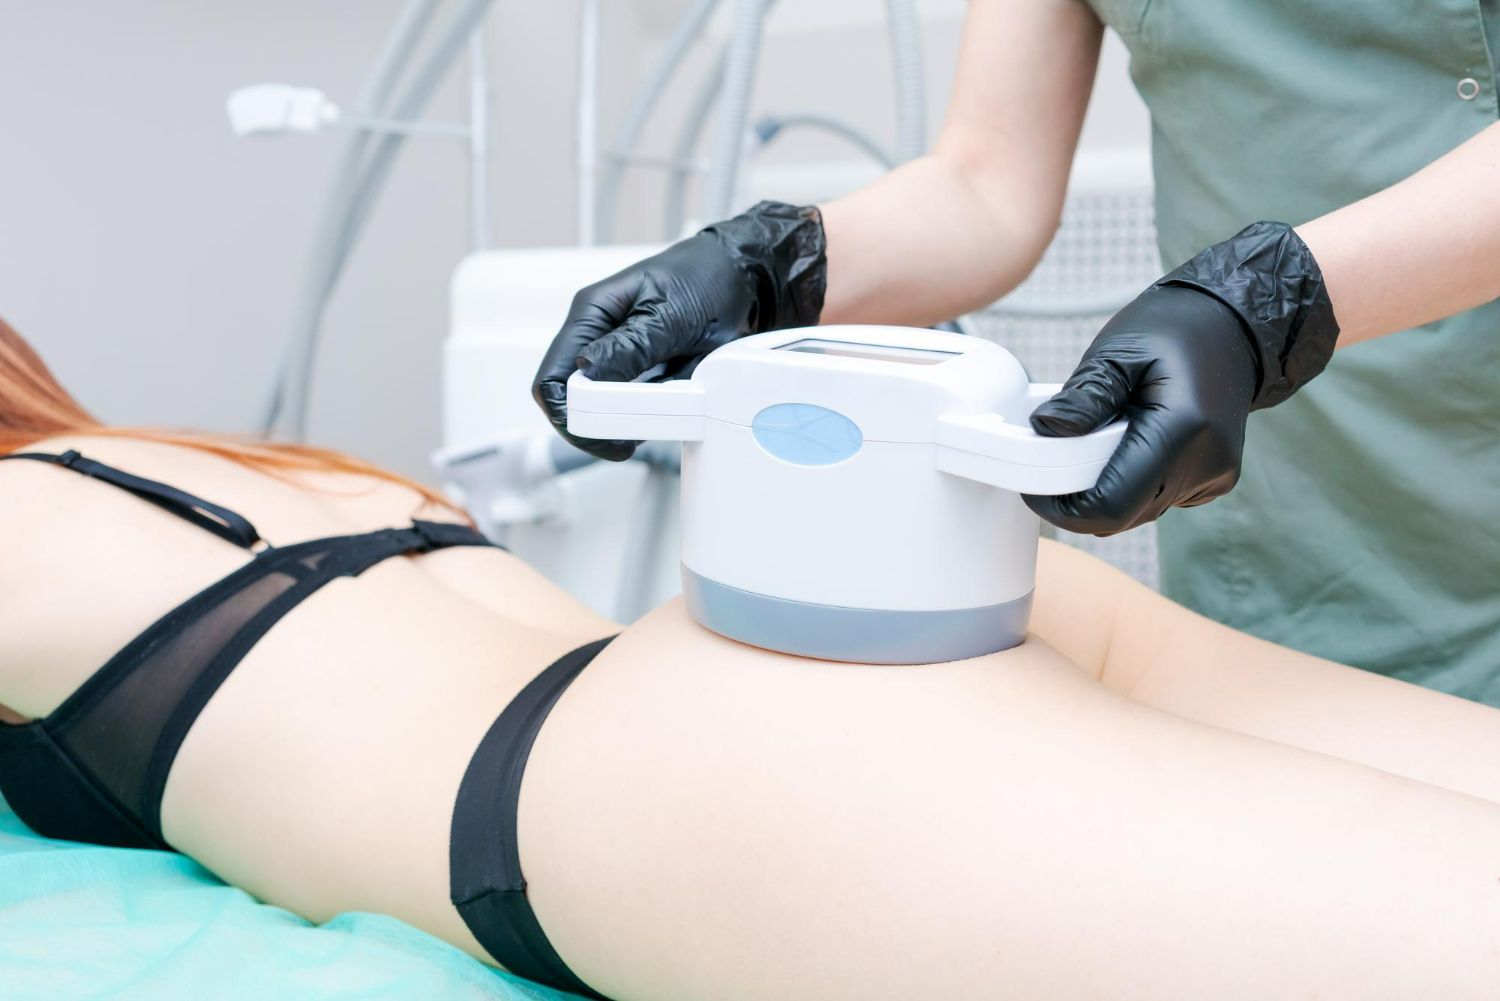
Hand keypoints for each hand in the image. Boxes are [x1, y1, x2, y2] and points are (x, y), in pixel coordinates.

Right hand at [533, 201, 825, 460]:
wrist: (748, 276)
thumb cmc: (709, 278)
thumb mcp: (672, 314)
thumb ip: (631, 346)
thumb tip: (589, 372)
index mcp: (592, 314)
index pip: (553, 377)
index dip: (568, 413)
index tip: (601, 433)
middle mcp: (599, 337)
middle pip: (573, 399)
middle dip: (600, 422)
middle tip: (631, 439)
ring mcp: (620, 355)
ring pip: (605, 406)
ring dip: (630, 419)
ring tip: (664, 414)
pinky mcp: (644, 371)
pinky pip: (637, 404)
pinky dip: (652, 413)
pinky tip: (674, 406)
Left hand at [1025, 221, 1339, 534]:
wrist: (1233, 328)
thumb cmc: (1175, 331)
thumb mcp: (1117, 353)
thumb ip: (1082, 398)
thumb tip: (1043, 431)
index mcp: (1183, 429)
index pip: (1110, 504)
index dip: (1064, 508)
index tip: (1034, 488)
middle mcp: (1206, 463)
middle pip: (1122, 515)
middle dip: (1079, 497)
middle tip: (1057, 456)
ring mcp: (1213, 477)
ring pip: (1137, 511)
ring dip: (1105, 487)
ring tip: (1099, 438)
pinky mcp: (1212, 481)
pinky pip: (1155, 499)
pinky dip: (1129, 481)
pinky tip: (1129, 441)